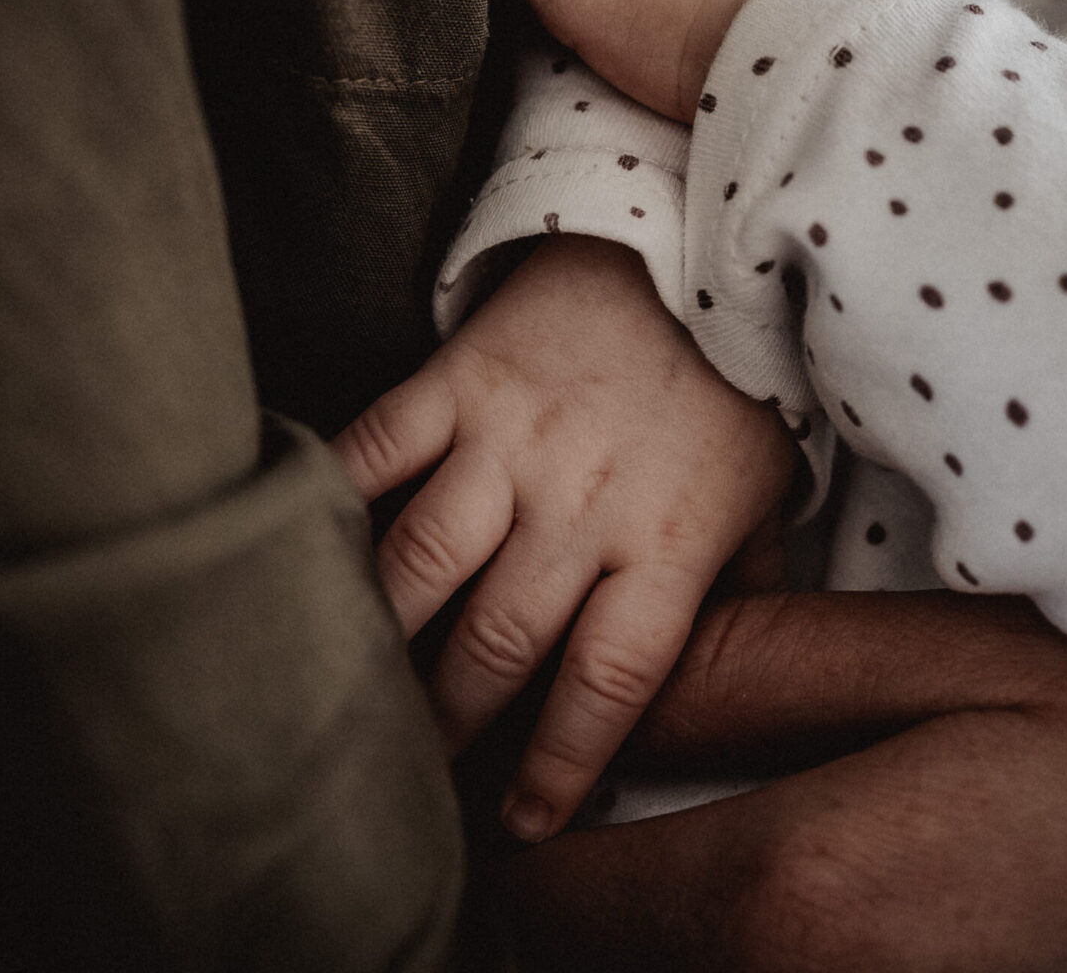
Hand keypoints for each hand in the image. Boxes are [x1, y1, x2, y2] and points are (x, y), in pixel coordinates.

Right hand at [332, 236, 795, 841]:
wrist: (676, 246)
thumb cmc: (723, 384)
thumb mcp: (764, 489)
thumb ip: (745, 586)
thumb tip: (737, 679)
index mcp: (667, 540)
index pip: (608, 679)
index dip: (560, 761)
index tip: (521, 821)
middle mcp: (584, 501)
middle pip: (500, 641)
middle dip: (449, 724)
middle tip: (414, 772)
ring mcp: (511, 439)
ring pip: (423, 563)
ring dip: (379, 640)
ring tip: (350, 692)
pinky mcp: (455, 380)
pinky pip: (376, 451)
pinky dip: (333, 504)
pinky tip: (302, 556)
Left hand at [503, 591, 1066, 970]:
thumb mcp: (933, 660)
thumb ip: (748, 673)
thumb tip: (605, 690)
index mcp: (791, 893)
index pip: (553, 894)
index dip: (505, 825)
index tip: (506, 760)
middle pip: (596, 960)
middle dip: (563, 885)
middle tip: (574, 788)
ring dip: (639, 921)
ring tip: (651, 832)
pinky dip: (727, 944)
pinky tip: (778, 880)